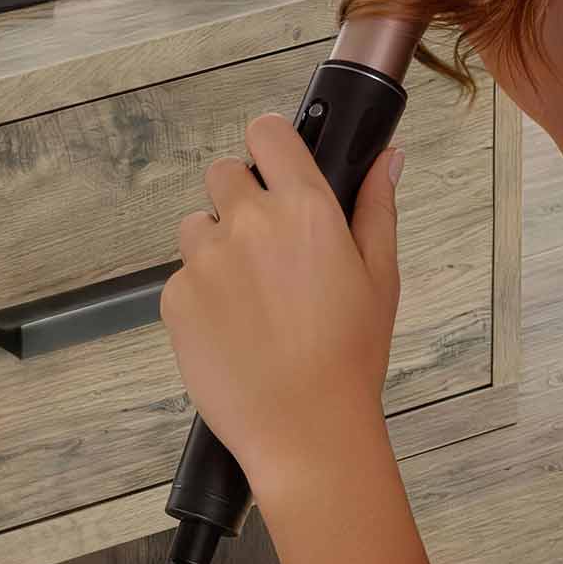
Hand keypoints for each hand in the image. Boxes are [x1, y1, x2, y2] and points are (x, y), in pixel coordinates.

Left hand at [159, 112, 403, 506]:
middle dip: (242, 197)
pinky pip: (182, 275)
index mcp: (304, 209)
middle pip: (224, 173)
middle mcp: (248, 223)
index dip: (270, 143)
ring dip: (217, 244)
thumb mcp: (380, 278)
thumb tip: (387, 157)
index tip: (276, 163)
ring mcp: (205, 260)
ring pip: (197, 224)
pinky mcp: (175, 297)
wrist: (304, 431)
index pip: (267, 132)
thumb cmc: (349, 358)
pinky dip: (202, 293)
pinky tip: (234, 328)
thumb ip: (377, 207)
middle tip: (267, 246)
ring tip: (251, 296)